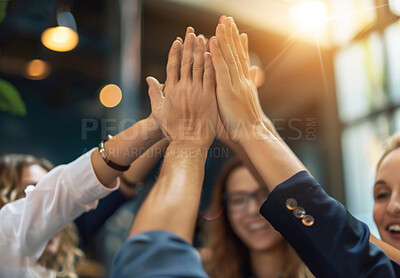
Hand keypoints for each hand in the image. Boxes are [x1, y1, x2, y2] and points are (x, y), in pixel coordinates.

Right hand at [147, 28, 217, 148]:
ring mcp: (197, 92)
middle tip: (191, 32)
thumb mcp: (159, 112)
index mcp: (171, 90)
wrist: (189, 143)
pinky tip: (212, 54)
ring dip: (200, 50)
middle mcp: (183, 88)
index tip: (178, 41)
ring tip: (202, 37)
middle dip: (189, 45)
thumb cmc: (173, 130)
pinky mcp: (209, 97)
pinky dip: (211, 64)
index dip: (175, 52)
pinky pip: (211, 77)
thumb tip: (149, 79)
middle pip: (186, 62)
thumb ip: (155, 94)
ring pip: (199, 66)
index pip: (172, 66)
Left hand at [210, 17, 268, 142]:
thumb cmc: (247, 122)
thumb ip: (250, 84)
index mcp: (244, 82)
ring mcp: (235, 83)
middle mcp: (241, 79)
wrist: (252, 134)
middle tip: (228, 19)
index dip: (239, 44)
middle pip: (236, 53)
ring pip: (229, 56)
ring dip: (225, 38)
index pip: (240, 59)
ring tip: (222, 22)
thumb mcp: (248, 100)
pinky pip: (221, 68)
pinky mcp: (227, 89)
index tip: (237, 31)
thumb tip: (254, 72)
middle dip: (232, 35)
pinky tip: (213, 40)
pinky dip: (217, 53)